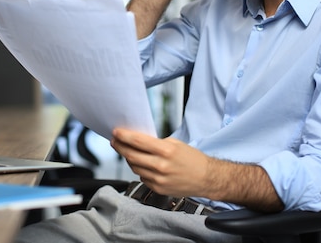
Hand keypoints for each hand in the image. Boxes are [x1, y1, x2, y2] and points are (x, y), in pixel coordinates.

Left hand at [111, 127, 283, 210]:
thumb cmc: (191, 158)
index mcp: (166, 151)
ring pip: (134, 167)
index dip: (124, 136)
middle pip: (131, 155)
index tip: (115, 132)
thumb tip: (136, 140)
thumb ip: (155, 143)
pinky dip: (139, 169)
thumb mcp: (174, 144)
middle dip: (120, 147)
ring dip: (128, 158)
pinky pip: (141, 177)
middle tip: (114, 141)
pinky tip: (142, 164)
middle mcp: (161, 166)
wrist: (207, 178)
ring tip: (127, 151)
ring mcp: (158, 179)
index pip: (138, 142)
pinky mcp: (158, 189)